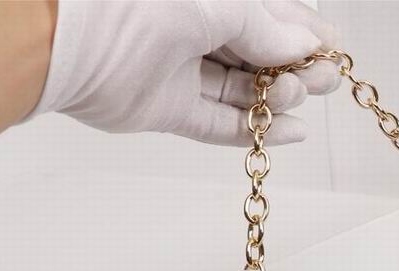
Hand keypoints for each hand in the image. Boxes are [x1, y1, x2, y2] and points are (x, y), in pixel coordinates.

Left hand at [32, 0, 340, 144]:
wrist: (66, 41)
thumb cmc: (132, 5)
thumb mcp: (216, 4)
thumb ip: (263, 26)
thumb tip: (301, 43)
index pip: (266, 13)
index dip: (302, 29)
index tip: (332, 48)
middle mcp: (193, 28)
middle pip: (258, 53)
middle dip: (295, 66)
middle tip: (323, 80)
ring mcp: (181, 70)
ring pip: (243, 89)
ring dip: (277, 97)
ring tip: (298, 99)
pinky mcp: (169, 108)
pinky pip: (221, 122)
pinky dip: (256, 129)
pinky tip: (290, 130)